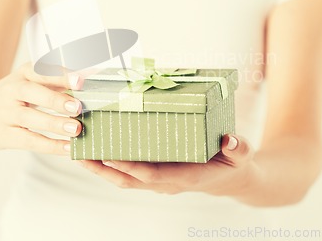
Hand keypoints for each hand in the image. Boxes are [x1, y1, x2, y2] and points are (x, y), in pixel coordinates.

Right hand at [0, 63, 83, 154]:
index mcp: (23, 73)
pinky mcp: (4, 136)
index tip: (82, 80)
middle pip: (32, 93)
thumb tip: (92, 79)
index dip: (61, 75)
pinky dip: (50, 145)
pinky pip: (29, 141)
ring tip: (77, 129)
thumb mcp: (30, 81)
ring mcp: (5, 114)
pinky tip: (68, 148)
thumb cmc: (15, 95)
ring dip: (55, 124)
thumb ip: (58, 81)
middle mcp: (11, 91)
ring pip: (30, 119)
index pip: (41, 71)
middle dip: (55, 99)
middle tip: (77, 106)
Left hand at [79, 135, 258, 195]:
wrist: (232, 178)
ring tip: (80, 153)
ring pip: (125, 178)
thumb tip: (230, 139)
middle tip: (80, 154)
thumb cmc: (233, 163)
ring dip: (102, 168)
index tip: (109, 157)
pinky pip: (130, 173)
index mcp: (186, 176)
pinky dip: (112, 165)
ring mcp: (161, 180)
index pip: (152, 175)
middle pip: (129, 180)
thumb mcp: (241, 155)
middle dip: (103, 169)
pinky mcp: (157, 175)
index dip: (130, 167)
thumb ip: (238, 148)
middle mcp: (168, 181)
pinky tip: (99, 152)